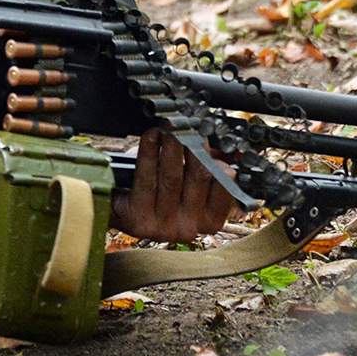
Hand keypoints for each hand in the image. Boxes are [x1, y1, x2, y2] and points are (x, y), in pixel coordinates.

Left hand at [109, 127, 236, 242]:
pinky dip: (149, 152)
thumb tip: (232, 152)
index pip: (224, 187)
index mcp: (209, 222)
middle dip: (194, 146)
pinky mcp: (139, 219)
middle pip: (199, 178)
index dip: (218, 159)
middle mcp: (189, 228)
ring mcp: (164, 227)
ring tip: (169, 128)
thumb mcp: (189, 186)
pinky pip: (147, 179)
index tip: (208, 138)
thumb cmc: (161, 196)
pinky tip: (151, 137)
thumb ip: (212, 171)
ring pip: (172, 177)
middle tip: (186, 127)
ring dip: (171, 146)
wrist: (124, 213)